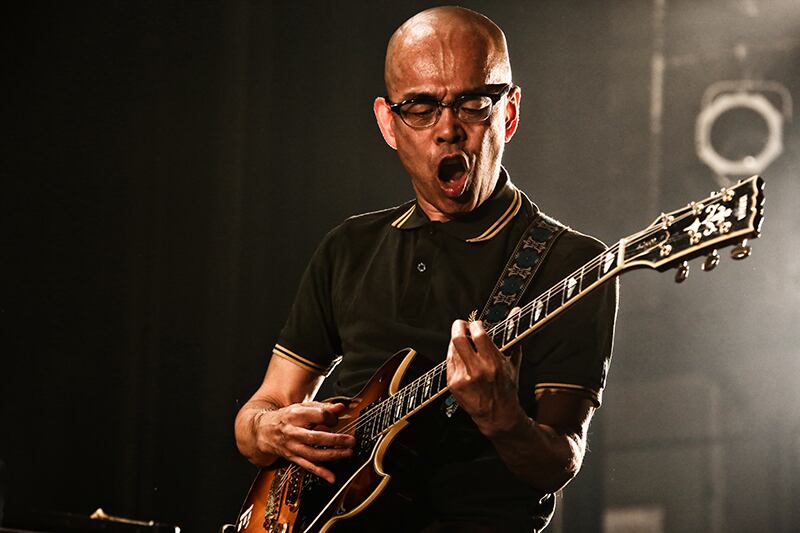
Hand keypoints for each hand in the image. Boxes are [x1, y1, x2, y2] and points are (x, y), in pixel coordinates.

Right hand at [254, 401, 355, 482]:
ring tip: (348, 453)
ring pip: (313, 454)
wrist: (263, 431)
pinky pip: (307, 466)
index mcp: (296, 415)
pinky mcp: (292, 457)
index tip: (337, 419)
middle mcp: (293, 432)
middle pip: (315, 437)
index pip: (317, 416)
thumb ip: (322, 408)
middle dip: (335, 440)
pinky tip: (332, 477)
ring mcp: (292, 447)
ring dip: (332, 455)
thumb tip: (340, 408)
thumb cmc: (287, 418)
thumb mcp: (302, 408)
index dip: (331, 417)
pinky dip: (320, 472)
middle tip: (351, 440)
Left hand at [445, 315, 526, 435]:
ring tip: (465, 344)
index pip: (479, 335)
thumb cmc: (507, 388)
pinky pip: (449, 362)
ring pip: (452, 349)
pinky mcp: (453, 384)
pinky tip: (462, 359)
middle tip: (462, 324)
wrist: (497, 415)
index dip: (476, 325)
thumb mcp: (513, 362)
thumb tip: (516, 312)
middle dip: (458, 326)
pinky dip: (454, 356)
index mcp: (493, 364)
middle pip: (458, 339)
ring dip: (457, 342)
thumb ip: (512, 336)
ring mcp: (462, 378)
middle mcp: (477, 371)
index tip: (477, 324)